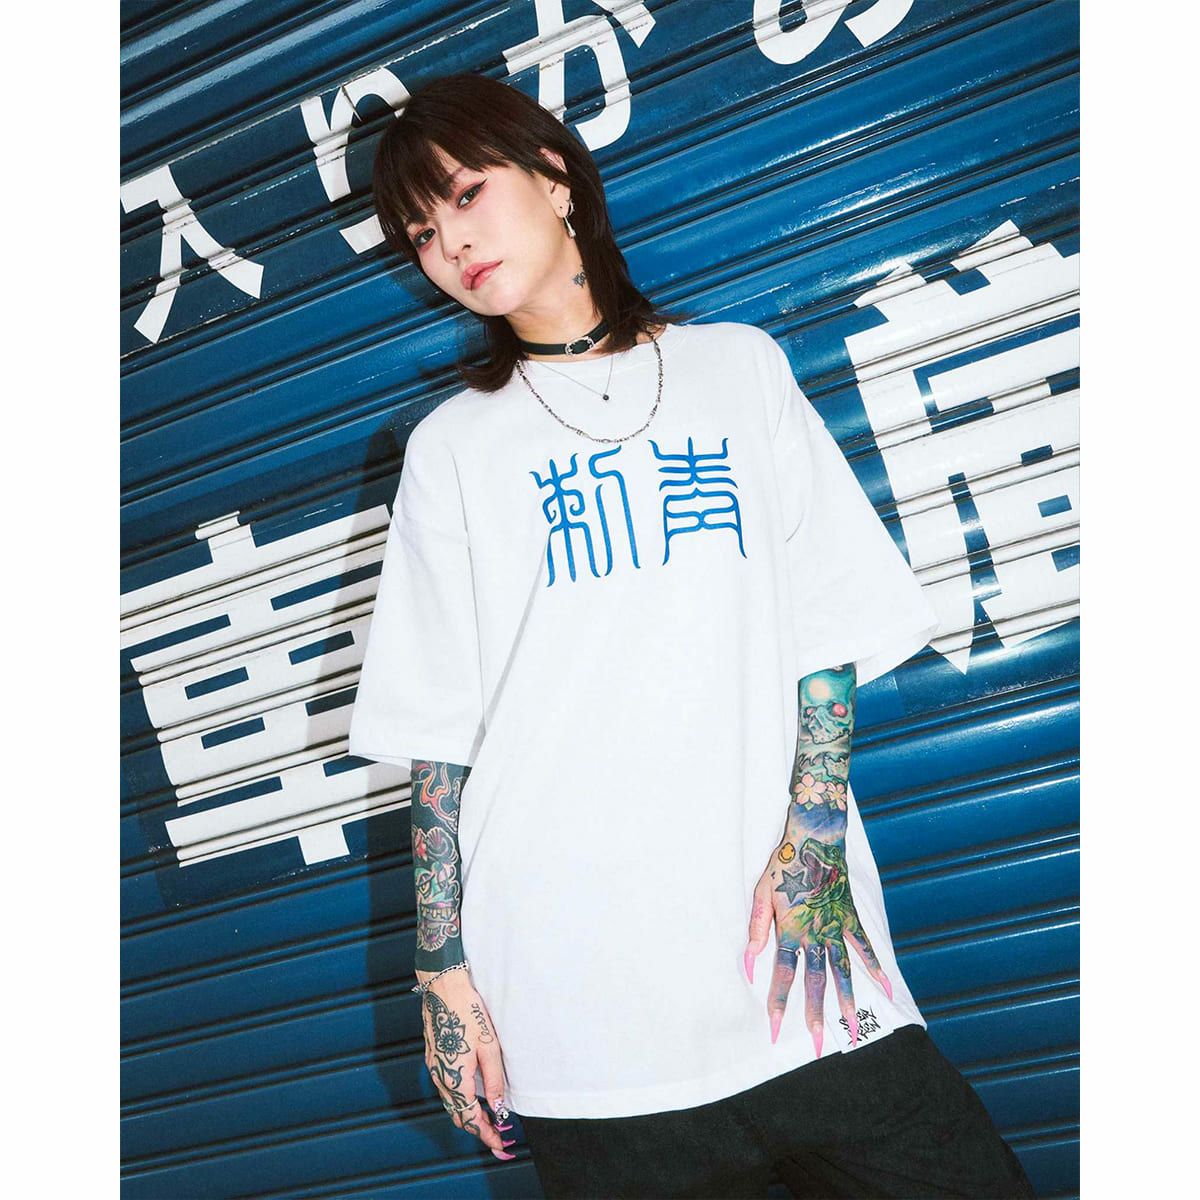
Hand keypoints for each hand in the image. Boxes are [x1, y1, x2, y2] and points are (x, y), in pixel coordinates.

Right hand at [417, 967, 515, 1159]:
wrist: (443, 987)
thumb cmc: (468, 1012)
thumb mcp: (489, 1046)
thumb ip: (493, 1080)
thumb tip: (498, 1107)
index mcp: (455, 1078)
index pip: (471, 1119)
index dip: (487, 1135)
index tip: (501, 1146)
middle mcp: (440, 1077)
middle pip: (458, 1116)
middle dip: (478, 1130)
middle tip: (498, 1137)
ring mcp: (434, 1067)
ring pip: (451, 1103)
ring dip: (468, 1115)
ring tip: (489, 1120)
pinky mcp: (433, 1057)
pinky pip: (446, 1088)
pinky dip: (460, 1100)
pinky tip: (472, 1096)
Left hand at [744, 834, 891, 1055]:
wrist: (813, 841)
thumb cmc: (782, 868)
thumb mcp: (761, 897)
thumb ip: (756, 932)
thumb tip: (748, 965)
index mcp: (790, 931)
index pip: (783, 975)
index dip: (778, 1004)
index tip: (775, 1031)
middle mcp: (814, 935)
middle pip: (816, 982)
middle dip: (816, 1015)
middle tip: (820, 1046)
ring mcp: (835, 927)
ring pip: (843, 971)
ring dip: (846, 1000)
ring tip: (852, 1028)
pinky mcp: (850, 918)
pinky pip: (864, 947)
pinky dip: (875, 968)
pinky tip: (886, 989)